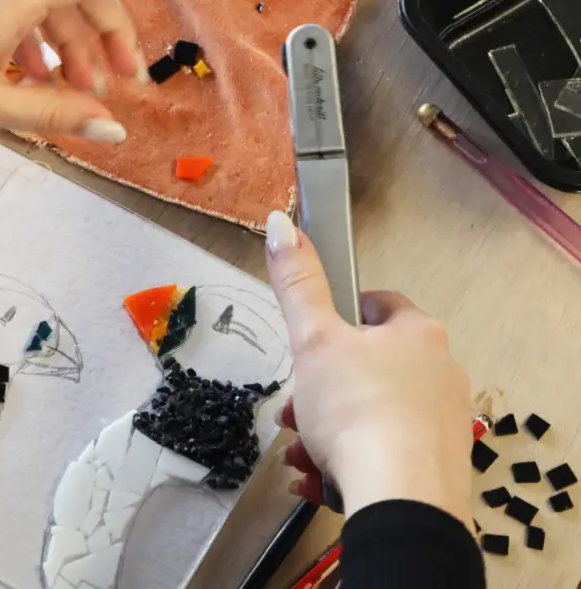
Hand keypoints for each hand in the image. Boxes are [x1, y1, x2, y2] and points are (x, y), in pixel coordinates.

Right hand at [263, 211, 474, 528]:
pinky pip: (384, 453)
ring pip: (371, 414)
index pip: (379, 305)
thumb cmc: (358, 412)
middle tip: (295, 407)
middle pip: (369, 366)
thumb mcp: (313, 340)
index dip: (340, 318)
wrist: (401, 500)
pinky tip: (319, 479)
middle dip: (323, 387)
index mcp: (418, 333)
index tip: (314, 339)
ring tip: (301, 451)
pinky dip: (350, 462)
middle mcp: (441, 372)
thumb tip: (280, 223)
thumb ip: (296, 282)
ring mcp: (443, 422)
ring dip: (327, 429)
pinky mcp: (441, 466)